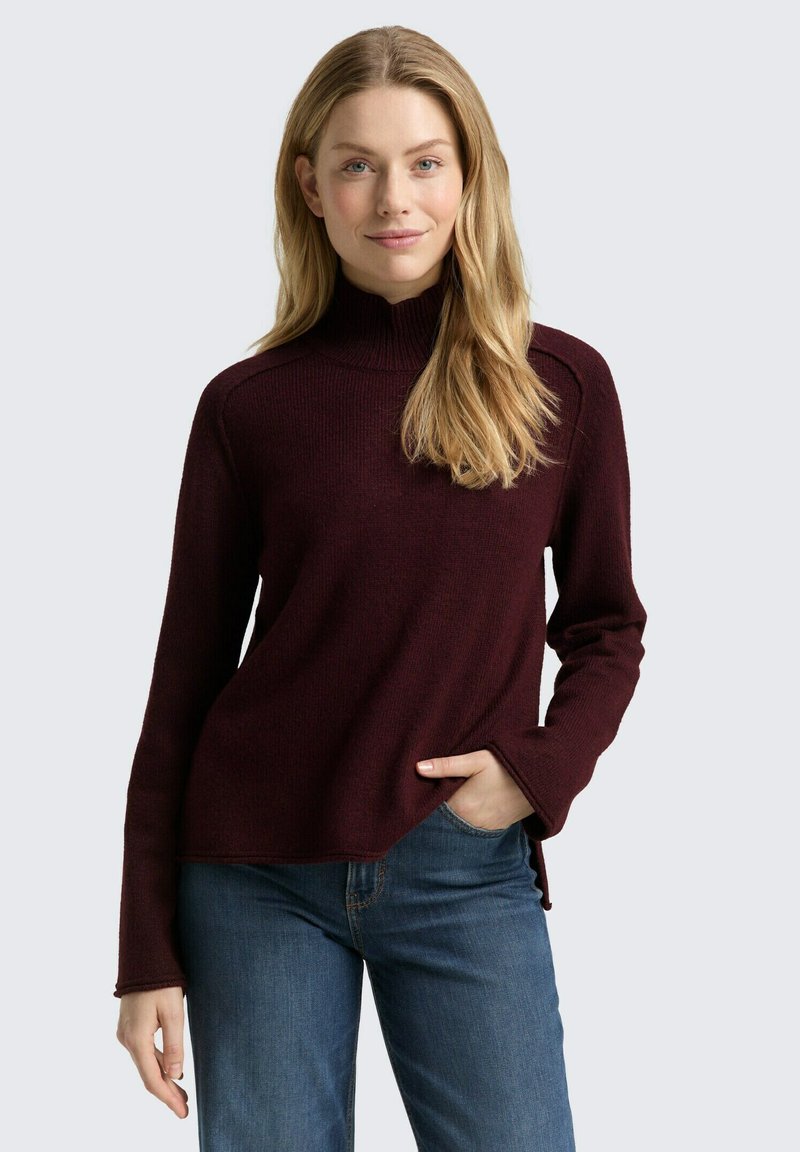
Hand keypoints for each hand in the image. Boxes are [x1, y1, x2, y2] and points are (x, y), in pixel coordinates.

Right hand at [116, 986, 188, 1118]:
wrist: (144, 957)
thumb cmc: (161, 982)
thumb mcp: (174, 1012)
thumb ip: (174, 1046)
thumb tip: (175, 1076)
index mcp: (137, 1039)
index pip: (153, 1079)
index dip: (168, 1098)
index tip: (182, 1113)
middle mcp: (127, 1040)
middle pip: (148, 1074)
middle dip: (167, 1092)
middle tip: (184, 1108)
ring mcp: (126, 1033)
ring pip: (146, 1064)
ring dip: (163, 1078)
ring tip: (181, 1093)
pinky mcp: (129, 1027)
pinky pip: (144, 1052)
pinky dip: (157, 1063)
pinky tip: (170, 1069)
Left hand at [416, 748, 534, 829]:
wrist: (541, 779)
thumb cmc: (507, 766)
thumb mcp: (476, 760)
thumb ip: (446, 766)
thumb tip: (418, 768)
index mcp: (461, 806)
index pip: (432, 808)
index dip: (425, 798)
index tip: (419, 790)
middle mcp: (470, 822)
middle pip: (444, 818)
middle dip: (437, 808)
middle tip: (432, 792)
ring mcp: (483, 828)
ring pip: (458, 823)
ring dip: (452, 814)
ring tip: (450, 798)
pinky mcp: (495, 828)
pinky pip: (473, 826)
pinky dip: (467, 818)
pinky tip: (467, 804)